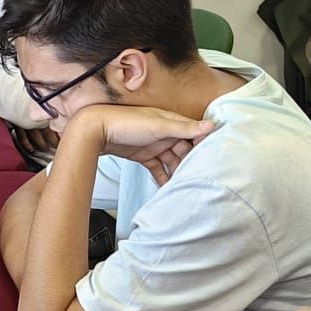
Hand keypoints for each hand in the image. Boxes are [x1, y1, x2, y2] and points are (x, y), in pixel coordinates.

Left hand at [70, 104, 215, 184]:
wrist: (96, 130)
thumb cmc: (126, 122)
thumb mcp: (158, 125)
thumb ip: (184, 128)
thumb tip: (211, 125)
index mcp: (171, 122)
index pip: (194, 134)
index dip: (203, 146)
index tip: (214, 160)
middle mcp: (165, 133)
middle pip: (184, 150)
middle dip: (191, 163)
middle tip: (201, 178)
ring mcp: (154, 145)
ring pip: (172, 161)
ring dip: (178, 172)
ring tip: (187, 186)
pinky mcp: (143, 156)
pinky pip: (158, 168)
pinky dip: (163, 177)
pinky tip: (169, 188)